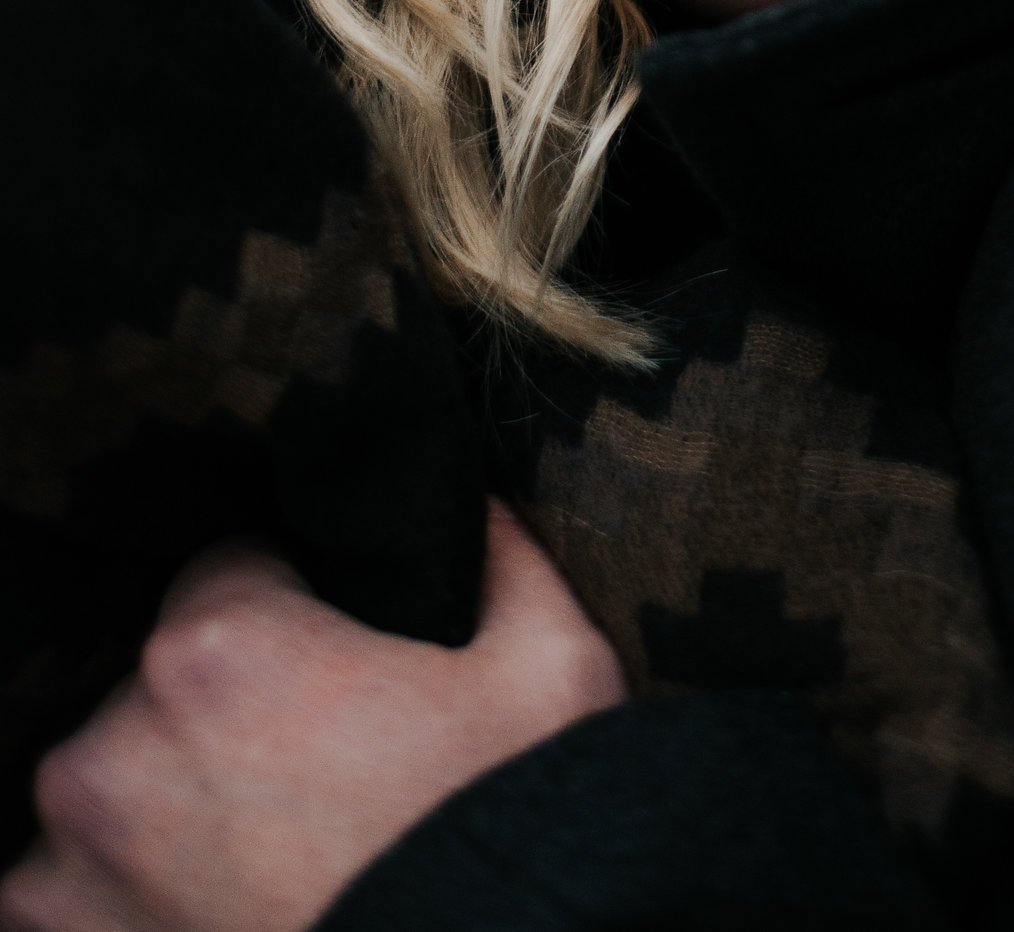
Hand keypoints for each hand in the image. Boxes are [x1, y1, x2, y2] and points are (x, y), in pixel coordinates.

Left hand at [0, 500, 625, 931]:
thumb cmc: (504, 831)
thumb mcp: (553, 669)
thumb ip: (505, 558)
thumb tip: (483, 509)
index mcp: (219, 647)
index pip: (226, 569)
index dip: (294, 605)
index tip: (340, 660)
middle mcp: (115, 747)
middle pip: (165, 680)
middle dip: (231, 708)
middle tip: (319, 763)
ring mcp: (72, 865)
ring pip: (118, 783)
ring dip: (173, 797)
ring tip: (273, 842)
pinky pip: (78, 887)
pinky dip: (135, 888)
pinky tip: (228, 893)